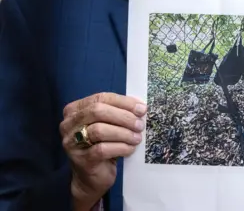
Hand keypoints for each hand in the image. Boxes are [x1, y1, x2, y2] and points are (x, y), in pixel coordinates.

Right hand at [59, 92, 146, 210]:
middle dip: (124, 117)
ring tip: (137, 138)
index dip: (123, 102)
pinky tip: (130, 149)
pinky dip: (120, 147)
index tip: (142, 109)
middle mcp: (68, 124)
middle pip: (98, 111)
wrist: (90, 178)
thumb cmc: (102, 146)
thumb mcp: (108, 125)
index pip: (101, 98)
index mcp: (75, 110)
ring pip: (99, 130)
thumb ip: (118, 113)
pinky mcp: (81, 159)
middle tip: (140, 125)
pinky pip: (102, 149)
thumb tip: (140, 107)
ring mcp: (72, 142)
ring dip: (123, 133)